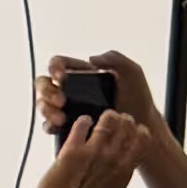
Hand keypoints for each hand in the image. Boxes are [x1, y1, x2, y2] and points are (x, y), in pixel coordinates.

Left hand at [29, 110, 141, 187]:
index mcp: (123, 174)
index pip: (141, 144)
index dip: (139, 133)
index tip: (135, 130)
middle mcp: (112, 161)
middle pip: (127, 128)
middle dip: (125, 121)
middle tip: (120, 119)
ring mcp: (93, 153)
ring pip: (108, 122)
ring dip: (108, 117)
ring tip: (105, 116)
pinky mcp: (72, 150)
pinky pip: (81, 126)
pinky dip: (83, 121)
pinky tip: (83, 121)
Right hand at [32, 44, 157, 133]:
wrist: (143, 128)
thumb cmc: (138, 100)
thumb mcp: (132, 73)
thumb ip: (116, 59)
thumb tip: (91, 59)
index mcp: (83, 74)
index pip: (60, 64)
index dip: (55, 66)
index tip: (61, 76)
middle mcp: (72, 90)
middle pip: (45, 84)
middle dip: (47, 91)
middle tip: (60, 100)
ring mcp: (69, 109)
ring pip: (44, 104)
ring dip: (46, 109)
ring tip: (60, 118)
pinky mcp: (69, 127)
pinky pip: (49, 125)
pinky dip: (48, 125)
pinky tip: (57, 127)